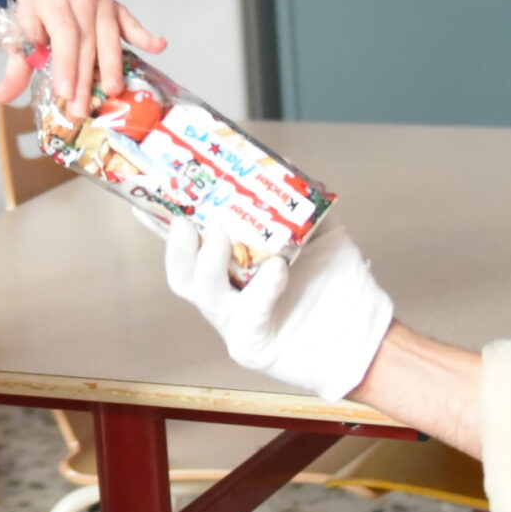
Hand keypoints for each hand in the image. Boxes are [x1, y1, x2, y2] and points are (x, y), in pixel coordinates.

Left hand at [0, 0, 163, 116]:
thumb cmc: (36, 14)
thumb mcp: (21, 35)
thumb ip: (17, 67)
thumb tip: (2, 97)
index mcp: (52, 3)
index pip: (63, 36)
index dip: (65, 65)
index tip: (65, 92)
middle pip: (86, 43)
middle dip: (84, 77)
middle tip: (81, 107)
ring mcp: (102, 3)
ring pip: (109, 37)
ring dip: (112, 66)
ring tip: (113, 90)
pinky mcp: (117, 9)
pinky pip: (132, 23)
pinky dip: (146, 36)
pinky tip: (159, 47)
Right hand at [164, 219, 394, 402]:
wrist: (368, 338)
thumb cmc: (342, 290)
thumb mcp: (325, 238)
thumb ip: (306, 206)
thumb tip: (289, 166)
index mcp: (234, 272)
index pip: (189, 249)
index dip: (161, 227)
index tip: (142, 199)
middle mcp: (228, 299)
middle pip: (182, 275)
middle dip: (178, 247)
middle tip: (187, 220)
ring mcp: (237, 324)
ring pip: (204, 294)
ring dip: (208, 262)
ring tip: (222, 235)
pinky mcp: (255, 346)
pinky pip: (249, 315)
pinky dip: (261, 290)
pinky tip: (277, 269)